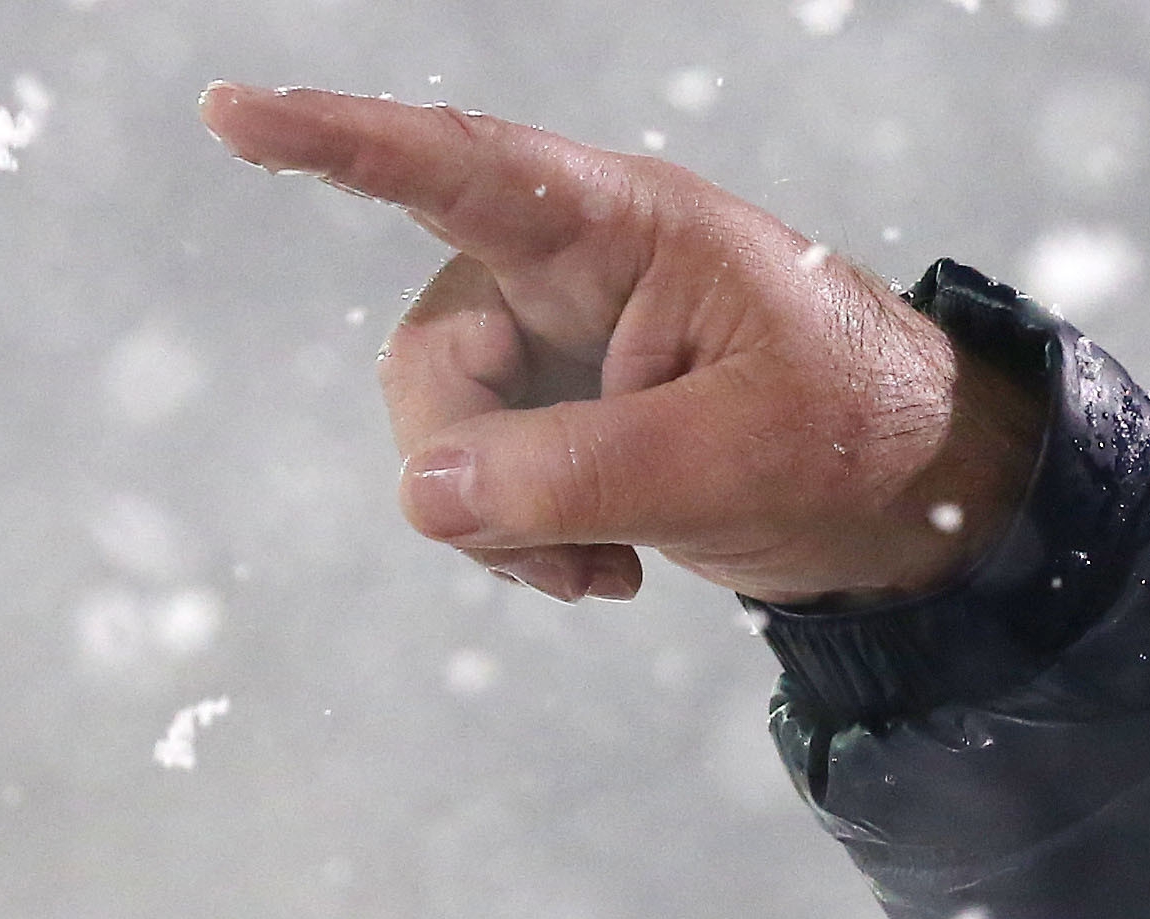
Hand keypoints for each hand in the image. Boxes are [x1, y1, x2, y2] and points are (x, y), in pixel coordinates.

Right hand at [198, 83, 1039, 606]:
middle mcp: (567, 268)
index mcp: (627, 228)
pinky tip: (604, 571)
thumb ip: (579, 472)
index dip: (340, 141)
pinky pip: (475, 479)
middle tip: (570, 552)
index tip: (233, 116)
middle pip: (433, 354)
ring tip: (604, 571)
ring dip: (500, 523)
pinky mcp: (556, 412)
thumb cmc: (855, 437)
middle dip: (474, 466)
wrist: (916, 500)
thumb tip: (424, 491)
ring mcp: (553, 341)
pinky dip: (519, 541)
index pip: (463, 166)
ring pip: (442, 431)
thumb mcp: (732, 460)